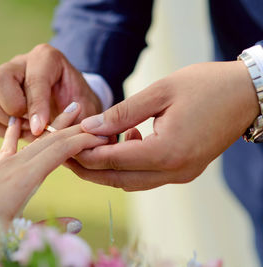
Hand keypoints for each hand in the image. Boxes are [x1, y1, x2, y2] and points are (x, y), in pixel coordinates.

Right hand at [0, 43, 101, 138]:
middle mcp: (19, 64)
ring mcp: (3, 82)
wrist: (74, 106)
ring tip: (32, 130)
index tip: (41, 128)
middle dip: (14, 108)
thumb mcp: (87, 109)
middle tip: (34, 124)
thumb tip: (45, 132)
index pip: (34, 79)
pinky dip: (5, 132)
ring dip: (8, 122)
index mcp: (46, 58)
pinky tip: (25, 133)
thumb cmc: (81, 105)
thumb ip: (73, 119)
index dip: (37, 106)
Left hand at [0, 102, 107, 254]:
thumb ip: (51, 228)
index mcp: (25, 179)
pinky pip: (11, 145)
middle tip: (97, 118)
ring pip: (36, 139)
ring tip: (71, 108)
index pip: (60, 150)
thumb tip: (78, 224)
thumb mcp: (19, 235)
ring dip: (56, 125)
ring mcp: (4, 164)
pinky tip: (19, 118)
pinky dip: (18, 131)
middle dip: (76, 128)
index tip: (102, 134)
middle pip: (52, 140)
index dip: (83, 140)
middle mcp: (16, 165)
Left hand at [66, 61, 258, 190]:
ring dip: (107, 168)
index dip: (85, 153)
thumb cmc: (207, 86)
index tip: (65, 143)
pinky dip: (128, 165)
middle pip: (118, 179)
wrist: (247, 94)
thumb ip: (122, 113)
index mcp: (168, 152)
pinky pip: (147, 176)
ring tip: (90, 146)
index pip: (113, 160)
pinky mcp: (184, 170)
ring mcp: (181, 174)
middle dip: (89, 169)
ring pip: (131, 181)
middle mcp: (174, 171)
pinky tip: (127, 140)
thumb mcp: (160, 92)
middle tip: (67, 154)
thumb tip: (90, 127)